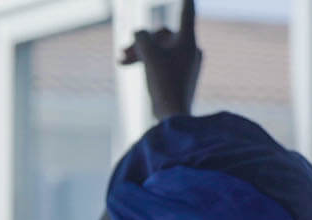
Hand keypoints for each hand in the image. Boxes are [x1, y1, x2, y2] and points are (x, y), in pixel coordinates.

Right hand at [119, 0, 201, 119]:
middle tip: (122, 51)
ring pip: (159, 49)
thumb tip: (139, 33)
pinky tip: (128, 66)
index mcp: (188, 40)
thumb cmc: (164, 83)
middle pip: (162, 35)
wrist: (173, 116)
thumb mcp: (149, 54)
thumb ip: (142, 37)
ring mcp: (185, 64)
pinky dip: (146, 62)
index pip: (186, 11)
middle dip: (141, 41)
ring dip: (139, 52)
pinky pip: (161, 62)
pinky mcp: (179, 76)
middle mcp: (190, 49)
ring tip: (120, 60)